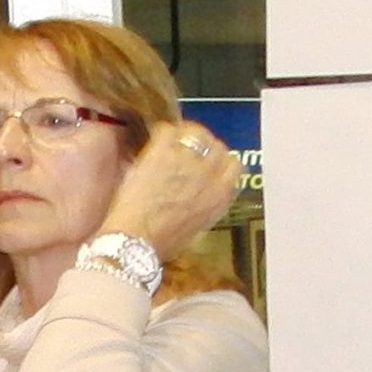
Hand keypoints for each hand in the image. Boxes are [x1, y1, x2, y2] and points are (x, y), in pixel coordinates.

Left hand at [99, 122, 241, 262]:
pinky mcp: (163, 151)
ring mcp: (187, 160)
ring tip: (174, 138)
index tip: (210, 162)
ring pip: (196, 133)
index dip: (220, 161)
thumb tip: (200, 196)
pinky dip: (163, 132)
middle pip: (218, 146)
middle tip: (189, 148)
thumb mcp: (197, 229)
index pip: (234, 166)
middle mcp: (209, 175)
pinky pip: (169, 130)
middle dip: (205, 146)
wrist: (137, 239)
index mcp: (220, 196)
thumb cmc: (162, 242)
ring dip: (186, 134)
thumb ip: (205, 206)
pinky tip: (156, 138)